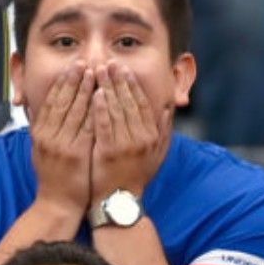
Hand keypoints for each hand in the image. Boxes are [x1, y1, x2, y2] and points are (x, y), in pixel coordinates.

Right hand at [30, 63, 94, 214]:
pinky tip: (103, 98)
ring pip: (76, 111)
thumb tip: (40, 106)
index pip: (51, 100)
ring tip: (96, 73)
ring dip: (86, 90)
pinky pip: (88, 127)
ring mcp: (61, 145)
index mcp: (39, 133)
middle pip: (63, 101)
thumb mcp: (39, 150)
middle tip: (85, 62)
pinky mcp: (76, 155)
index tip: (72, 67)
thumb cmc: (52, 178)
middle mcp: (48, 137)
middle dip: (75, 80)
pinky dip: (95, 111)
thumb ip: (42, 128)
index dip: (62, 82)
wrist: (57, 204)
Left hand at [90, 64, 170, 199]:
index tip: (124, 68)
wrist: (120, 202)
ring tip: (98, 71)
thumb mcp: (157, 154)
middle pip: (128, 102)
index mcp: (152, 136)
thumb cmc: (136, 177)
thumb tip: (168, 108)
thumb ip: (164, 131)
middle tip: (109, 62)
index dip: (133, 84)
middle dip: (118, 80)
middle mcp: (142, 138)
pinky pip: (105, 125)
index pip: (142, 103)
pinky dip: (100, 108)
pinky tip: (95, 93)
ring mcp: (126, 145)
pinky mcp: (109, 152)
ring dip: (108, 88)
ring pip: (116, 109)